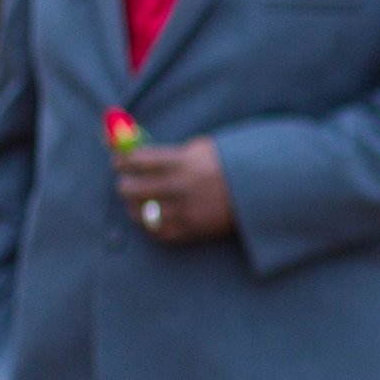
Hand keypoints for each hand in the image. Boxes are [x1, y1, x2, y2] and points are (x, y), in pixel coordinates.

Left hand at [115, 137, 234, 242]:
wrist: (260, 190)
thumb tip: (135, 149)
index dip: (121, 158)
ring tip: (138, 200)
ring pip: (138, 213)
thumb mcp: (201, 148)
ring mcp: (185, 212)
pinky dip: (151, 224)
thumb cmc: (228, 164)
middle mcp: (180, 187)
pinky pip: (157, 232)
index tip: (118, 159)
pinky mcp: (191, 230)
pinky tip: (154, 215)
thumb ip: (168, 151)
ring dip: (134, 205)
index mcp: (182, 162)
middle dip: (125, 182)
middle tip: (127, 180)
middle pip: (130, 188)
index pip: (135, 160)